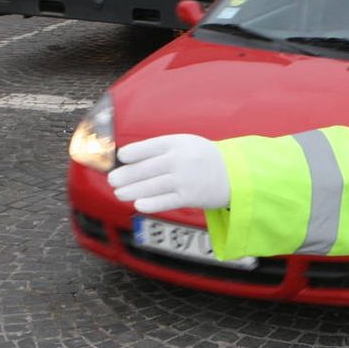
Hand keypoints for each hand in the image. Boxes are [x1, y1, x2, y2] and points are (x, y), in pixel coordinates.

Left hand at [107, 134, 229, 213]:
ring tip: (119, 193)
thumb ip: (163, 149)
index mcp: (178, 143)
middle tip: (112, 180)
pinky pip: (166, 200)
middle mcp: (180, 159)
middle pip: (146, 168)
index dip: (131, 153)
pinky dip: (150, 203)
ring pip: (151, 186)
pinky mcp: (190, 196)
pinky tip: (138, 204)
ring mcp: (185, 179)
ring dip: (131, 190)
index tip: (120, 158)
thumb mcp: (187, 144)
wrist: (236, 174)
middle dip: (125, 175)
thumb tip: (130, 159)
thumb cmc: (205, 159)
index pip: (149, 147)